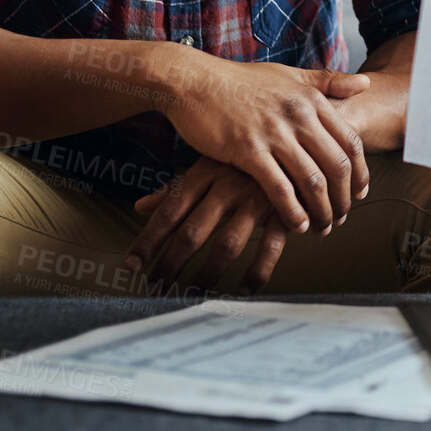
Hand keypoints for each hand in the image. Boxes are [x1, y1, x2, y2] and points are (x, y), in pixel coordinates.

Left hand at [126, 157, 288, 292]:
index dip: (149, 240)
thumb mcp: (209, 163)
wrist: (297, 137)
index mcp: (205, 172)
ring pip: (227, 244)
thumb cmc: (245, 156)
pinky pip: (270, 247)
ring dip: (208, 274)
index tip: (133, 266)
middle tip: (158, 288)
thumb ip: (176, 188)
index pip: (169, 211)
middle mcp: (228, 184)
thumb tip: (140, 207)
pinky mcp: (285, 209)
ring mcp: (257, 197)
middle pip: (193, 232)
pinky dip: (257, 271)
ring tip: (194, 293)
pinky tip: (245, 289)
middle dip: (172, 264)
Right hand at [158, 48, 370, 235]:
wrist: (194, 81)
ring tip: (323, 228)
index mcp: (312, 99)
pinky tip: (297, 225)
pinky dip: (292, 211)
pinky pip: (279, 188)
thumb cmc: (240, 81)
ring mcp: (274, 133)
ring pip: (312, 180)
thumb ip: (328, 81)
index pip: (350, 142)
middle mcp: (298, 115)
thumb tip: (367, 83)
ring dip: (322, 210)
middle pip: (337, 165)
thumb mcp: (289, 75)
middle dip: (344, 198)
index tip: (360, 194)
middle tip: (342, 217)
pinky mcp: (247, 149)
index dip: (360, 173)